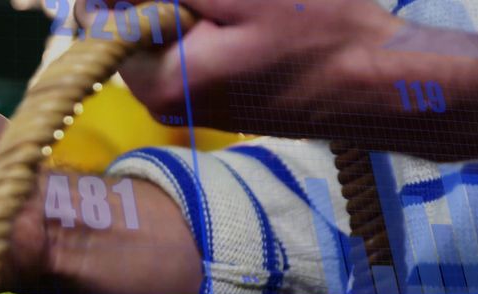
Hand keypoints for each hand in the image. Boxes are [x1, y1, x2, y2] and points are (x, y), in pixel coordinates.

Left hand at [76, 0, 399, 138]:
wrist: (378, 84)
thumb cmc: (320, 35)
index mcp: (157, 81)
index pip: (99, 14)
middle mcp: (160, 100)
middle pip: (127, 20)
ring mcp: (184, 100)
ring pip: (159, 28)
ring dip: (188, 3)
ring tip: (241, 6)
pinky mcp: (207, 93)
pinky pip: (186, 43)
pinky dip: (204, 18)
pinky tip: (244, 15)